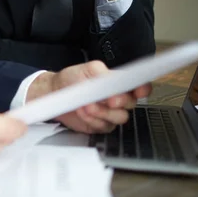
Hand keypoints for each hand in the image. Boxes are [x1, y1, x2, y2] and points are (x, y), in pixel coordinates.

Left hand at [28, 61, 151, 133]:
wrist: (54, 92)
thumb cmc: (72, 79)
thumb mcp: (88, 69)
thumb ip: (104, 73)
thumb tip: (117, 80)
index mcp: (118, 83)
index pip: (139, 86)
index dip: (143, 89)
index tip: (138, 91)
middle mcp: (117, 99)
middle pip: (131, 104)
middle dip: (120, 101)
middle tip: (109, 99)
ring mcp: (109, 113)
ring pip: (119, 118)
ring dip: (103, 112)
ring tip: (87, 104)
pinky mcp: (100, 125)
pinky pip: (104, 126)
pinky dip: (93, 119)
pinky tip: (83, 111)